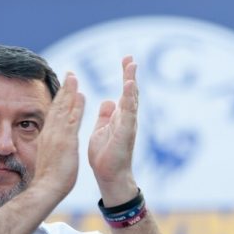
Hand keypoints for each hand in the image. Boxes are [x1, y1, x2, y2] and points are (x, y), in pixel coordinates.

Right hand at [31, 73, 85, 199]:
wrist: (45, 188)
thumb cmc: (47, 180)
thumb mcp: (47, 159)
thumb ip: (49, 149)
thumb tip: (50, 148)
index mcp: (47, 137)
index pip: (53, 114)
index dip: (59, 100)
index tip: (64, 89)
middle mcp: (50, 133)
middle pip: (57, 106)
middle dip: (64, 90)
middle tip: (70, 74)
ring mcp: (57, 135)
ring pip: (63, 109)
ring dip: (69, 92)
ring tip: (74, 77)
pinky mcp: (65, 140)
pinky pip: (72, 119)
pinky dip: (76, 106)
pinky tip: (81, 95)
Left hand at [88, 56, 138, 204]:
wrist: (109, 176)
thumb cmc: (106, 155)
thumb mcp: (102, 129)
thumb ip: (106, 115)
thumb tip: (109, 100)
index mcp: (120, 117)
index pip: (125, 92)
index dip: (126, 75)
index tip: (126, 59)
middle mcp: (127, 119)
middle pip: (130, 92)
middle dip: (130, 74)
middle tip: (131, 58)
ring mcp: (128, 125)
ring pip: (131, 100)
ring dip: (131, 82)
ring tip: (131, 66)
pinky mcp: (125, 133)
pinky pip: (128, 113)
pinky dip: (129, 98)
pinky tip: (128, 86)